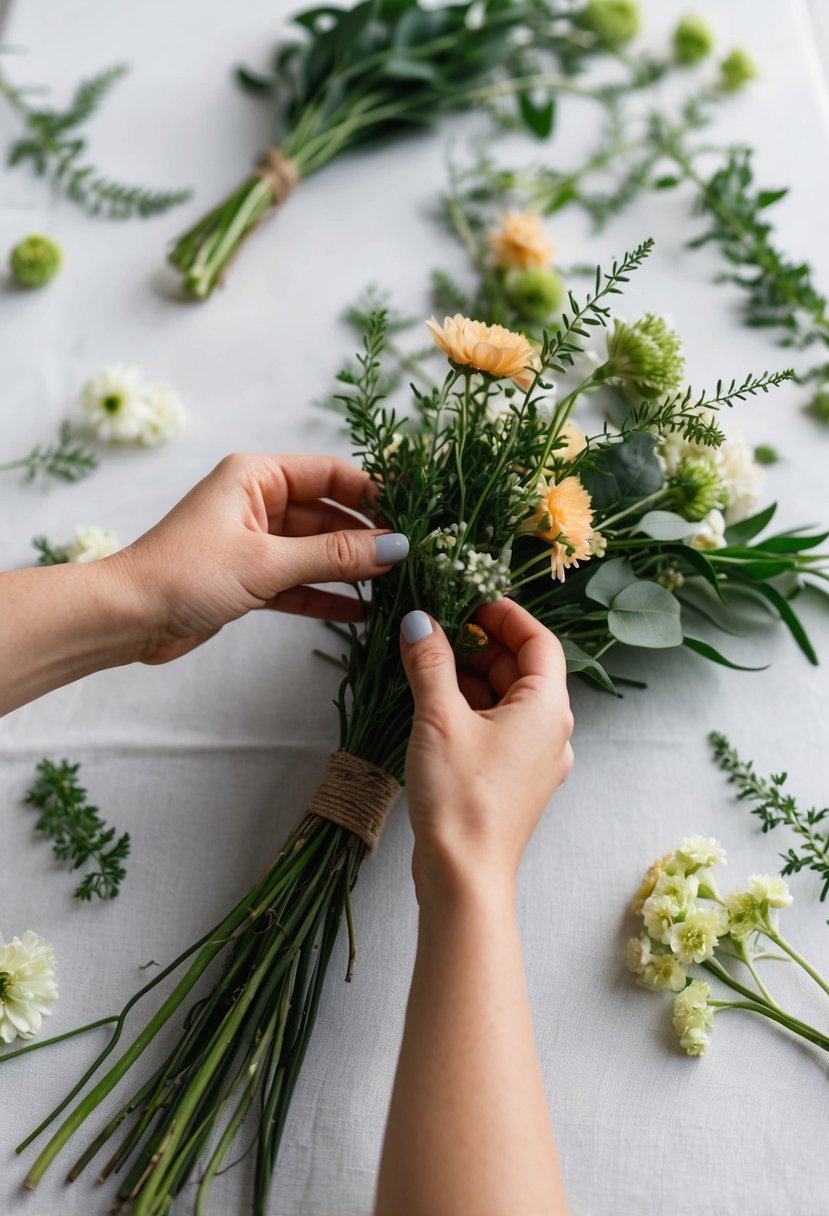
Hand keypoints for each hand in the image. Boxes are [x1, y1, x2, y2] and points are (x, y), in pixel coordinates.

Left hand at [110, 453, 407, 663]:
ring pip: (315, 550)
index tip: (411, 515)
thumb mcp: (266, 562)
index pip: (330, 474)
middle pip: (327, 513)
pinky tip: (360, 611)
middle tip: (410, 558)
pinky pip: (299, 581)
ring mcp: (253, 540)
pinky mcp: (248, 578)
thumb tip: (395, 547)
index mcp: (256, 476)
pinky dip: (325, 595)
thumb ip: (333, 556)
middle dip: (366, 537)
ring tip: (394, 586)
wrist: (128, 618)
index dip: (372, 493)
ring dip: (349, 569)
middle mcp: (256, 501)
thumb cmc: (185, 574)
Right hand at [399, 600, 573, 903]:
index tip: (469, 599)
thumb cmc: (461, 798)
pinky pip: (498, 728)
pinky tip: (434, 704)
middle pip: (523, 668)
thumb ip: (431, 662)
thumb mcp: (439, 718)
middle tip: (439, 627)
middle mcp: (552, 731)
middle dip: (482, 643)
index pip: (539, 640)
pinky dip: (471, 708)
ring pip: (507, 699)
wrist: (465, 877)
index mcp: (548, 708)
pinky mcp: (513, 780)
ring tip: (428, 661)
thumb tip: (420, 621)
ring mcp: (535, 759)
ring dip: (471, 676)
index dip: (505, 614)